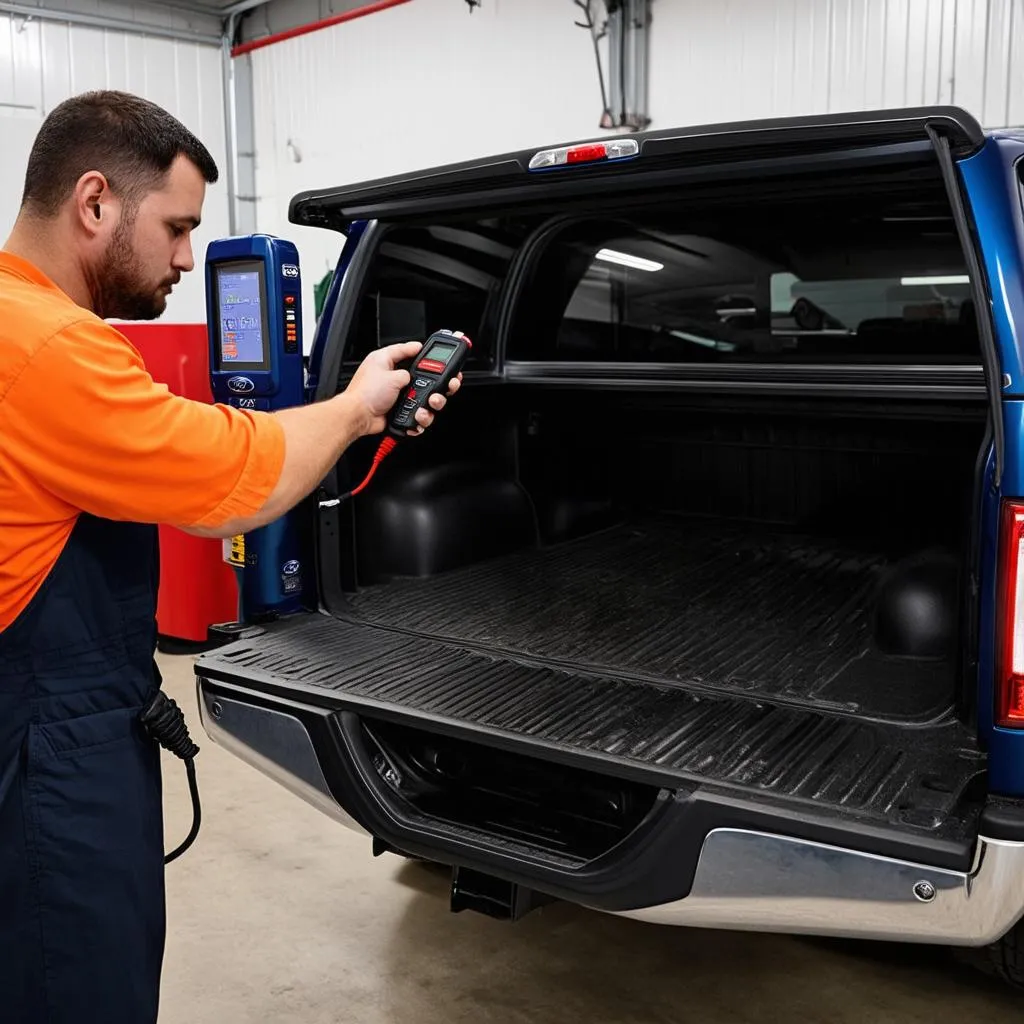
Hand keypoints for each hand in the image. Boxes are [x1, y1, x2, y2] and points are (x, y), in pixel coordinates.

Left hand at [344, 341, 462, 436]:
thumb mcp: (391, 374)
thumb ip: (408, 372)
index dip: (422, 352)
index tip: (434, 354)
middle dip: (435, 384)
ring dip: (429, 405)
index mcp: (387, 363)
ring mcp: (397, 396)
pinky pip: (417, 415)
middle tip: (444, 386)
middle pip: (422, 378)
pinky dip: (420, 419)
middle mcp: (393, 378)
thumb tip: (415, 376)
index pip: (408, 352)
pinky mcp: (399, 411)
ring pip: (423, 399)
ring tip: (427, 406)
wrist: (359, 416)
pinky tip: (417, 417)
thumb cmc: (366, 393)